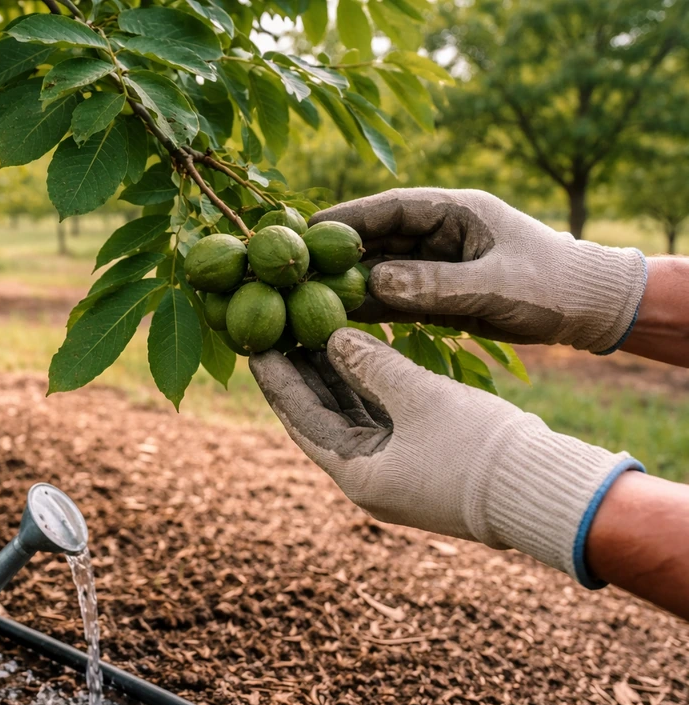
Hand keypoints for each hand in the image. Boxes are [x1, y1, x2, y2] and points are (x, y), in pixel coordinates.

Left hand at [250, 328, 642, 585]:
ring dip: (333, 375)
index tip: (256, 343)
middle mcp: (368, 478)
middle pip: (321, 416)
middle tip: (277, 328)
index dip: (278, 380)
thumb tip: (332, 337)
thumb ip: (371, 364)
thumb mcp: (419, 397)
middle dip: (301, 372)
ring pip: (352, 413)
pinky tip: (357, 348)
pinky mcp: (421, 457)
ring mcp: (395, 469)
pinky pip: (381, 414)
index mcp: (357, 476)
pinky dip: (367, 383)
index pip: (302, 420)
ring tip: (310, 329)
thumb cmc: (478, 447)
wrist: (546, 488)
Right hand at [313, 188, 646, 352]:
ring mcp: (436, 264)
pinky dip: (368, 306)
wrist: (588, 309)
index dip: (346, 218)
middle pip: (376, 239)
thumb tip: (373, 282)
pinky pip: (394, 297)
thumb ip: (435, 284)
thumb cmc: (551, 285)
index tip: (306, 230)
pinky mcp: (438, 293)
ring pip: (380, 270)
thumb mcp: (494, 284)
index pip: (390, 209)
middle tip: (292, 268)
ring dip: (347, 283)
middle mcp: (439, 233)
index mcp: (455, 211)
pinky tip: (337, 319)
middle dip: (336, 254)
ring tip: (304, 298)